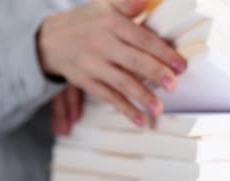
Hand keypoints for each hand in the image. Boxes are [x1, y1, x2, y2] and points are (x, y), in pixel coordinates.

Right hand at [38, 0, 186, 126]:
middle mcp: (102, 43)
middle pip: (133, 61)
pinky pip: (109, 97)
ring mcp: (93, 64)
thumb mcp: (106, 5)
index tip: (181, 65)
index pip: (142, 38)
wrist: (49, 39)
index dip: (163, 52)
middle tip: (174, 86)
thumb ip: (128, 2)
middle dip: (155, 73)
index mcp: (111, 22)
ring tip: (159, 108)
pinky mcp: (87, 81)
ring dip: (142, 96)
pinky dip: (125, 109)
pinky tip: (140, 120)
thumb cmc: (89, 22)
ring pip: (122, 82)